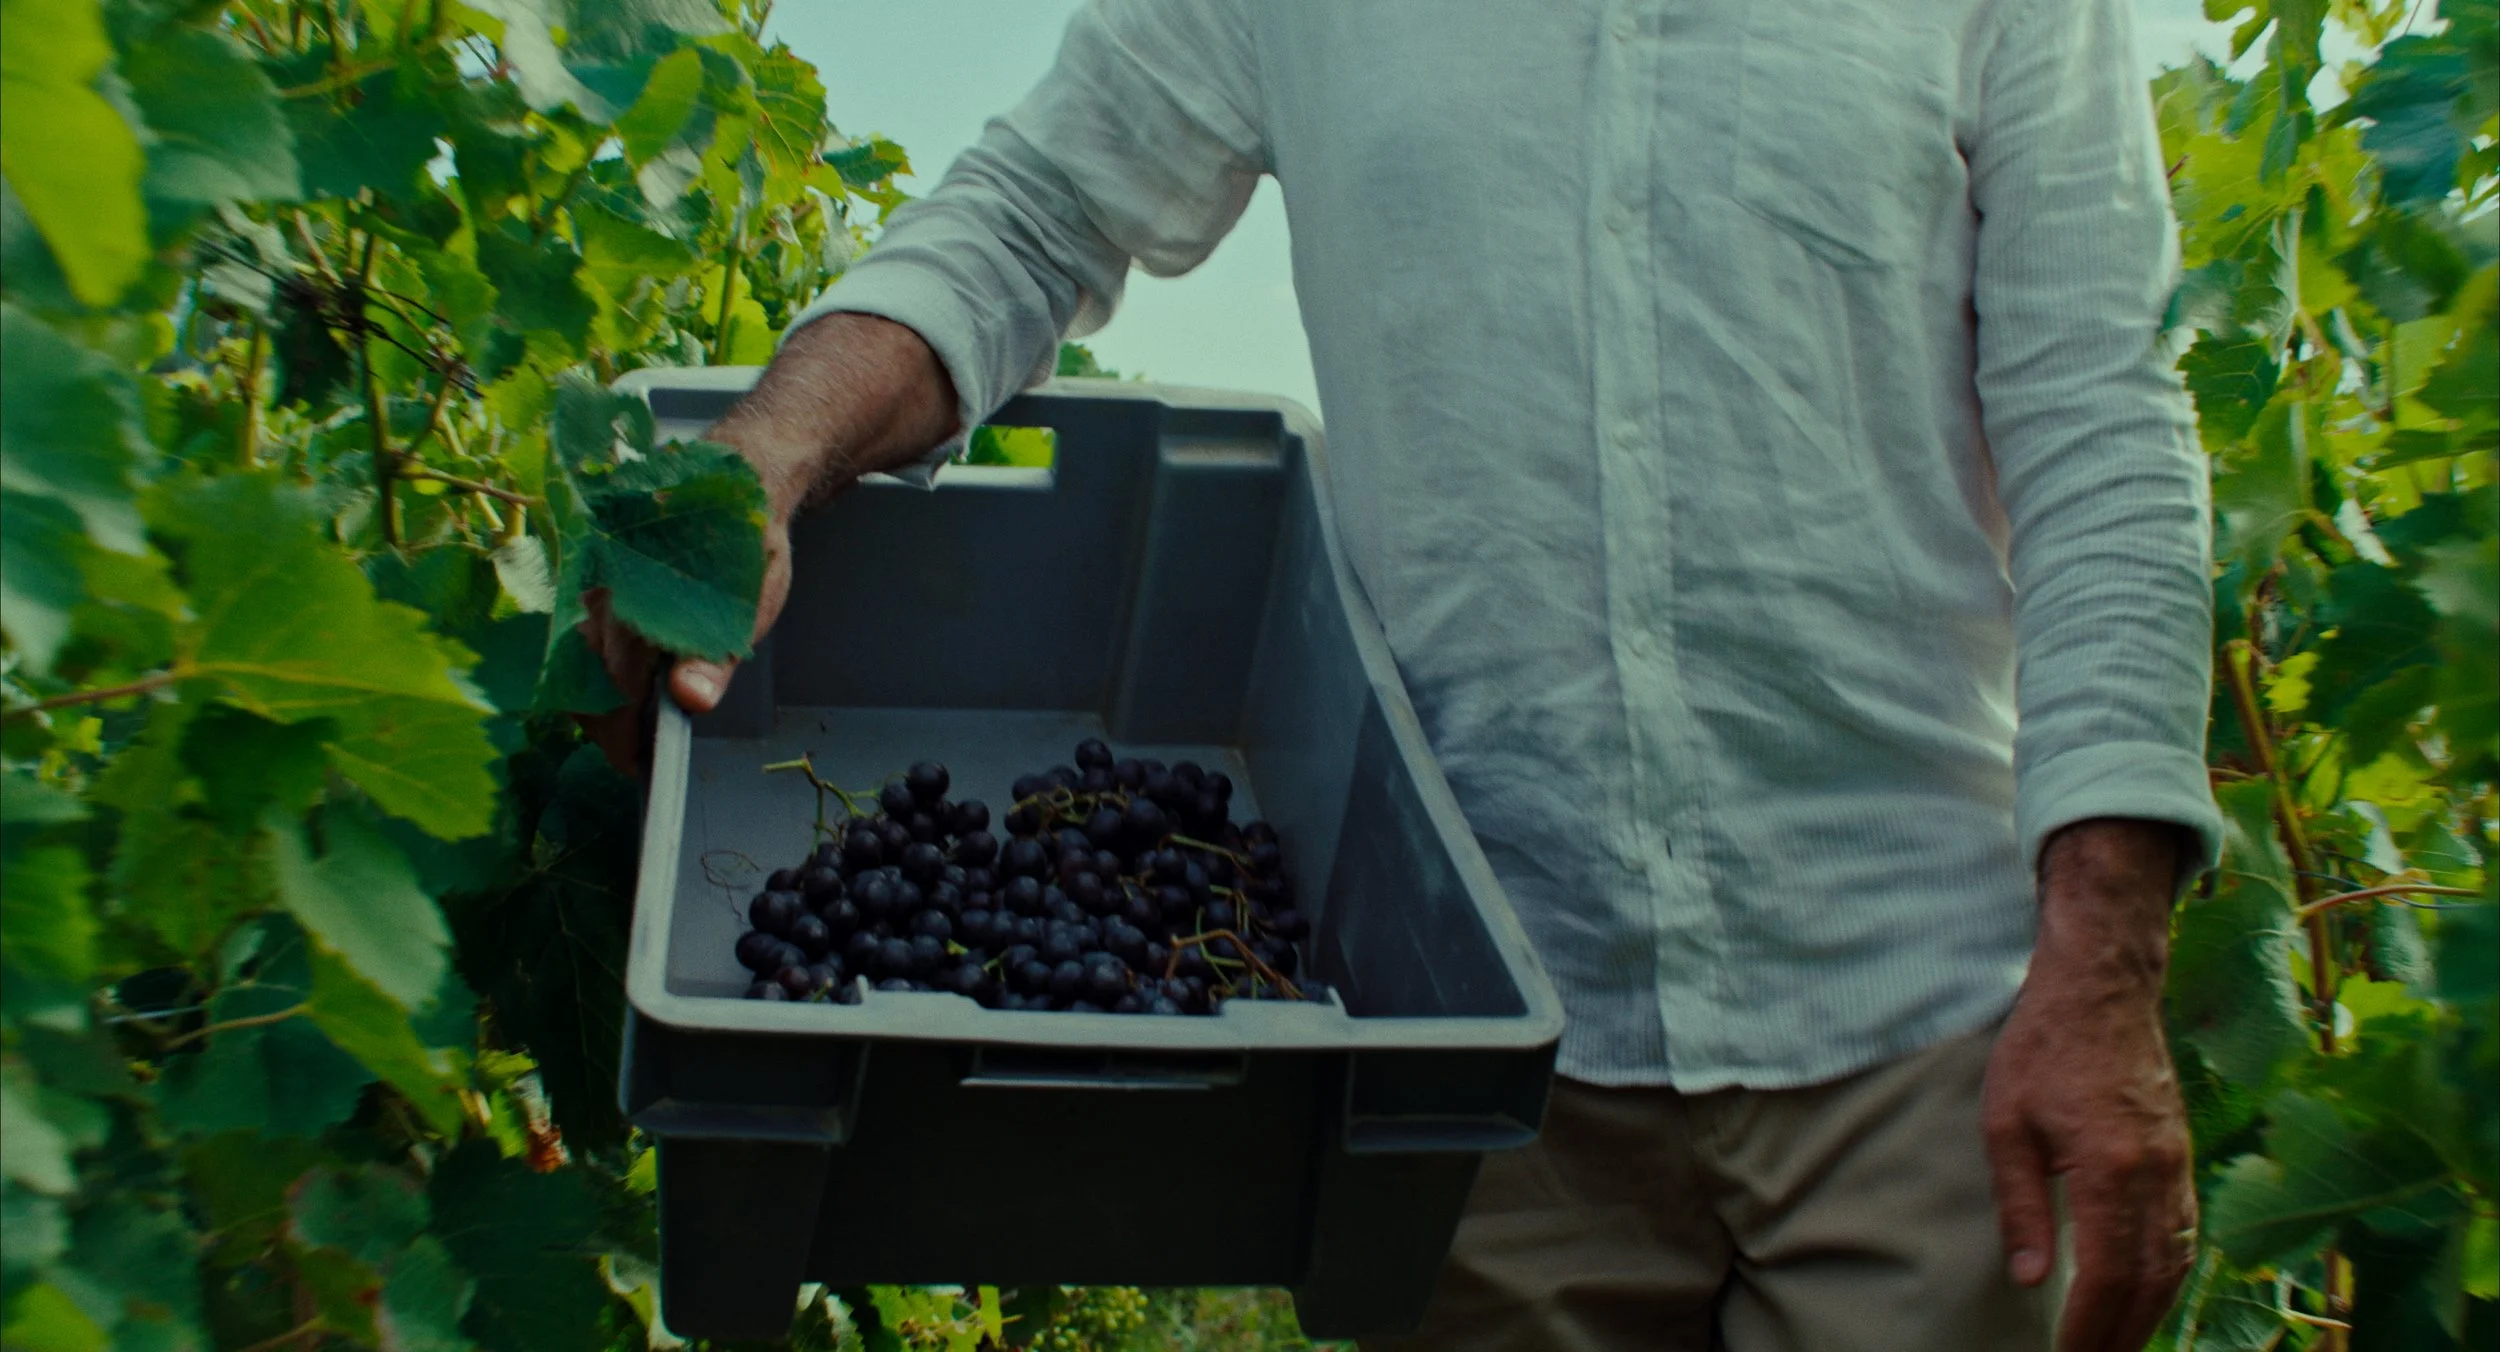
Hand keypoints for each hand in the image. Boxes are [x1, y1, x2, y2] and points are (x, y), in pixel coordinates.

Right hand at [575, 501, 793, 778]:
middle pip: (584, 680)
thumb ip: (716, 654)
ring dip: (596, 703)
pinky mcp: (586, 581)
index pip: (614, 685)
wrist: (731, 480)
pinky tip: (619, 693)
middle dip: (605, 727)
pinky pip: (574, 639)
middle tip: (633, 756)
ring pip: (573, 662)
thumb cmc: (747, 547)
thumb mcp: (751, 603)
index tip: (635, 767)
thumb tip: (688, 703)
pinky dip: (592, 674)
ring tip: (629, 731)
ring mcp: (588, 583)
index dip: (621, 735)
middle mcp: (602, 588)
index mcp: (641, 596)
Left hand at [1983, 817, 2196, 1351]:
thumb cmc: (2042, 1046)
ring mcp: (2179, 1164)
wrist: (2102, 987)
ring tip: (2119, 1344)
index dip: (2090, 1325)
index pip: (2109, 1272)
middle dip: (2123, 1333)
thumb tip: (2033, 1278)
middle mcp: (2158, 1173)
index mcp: (2111, 1167)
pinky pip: (2186, 1232)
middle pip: (2151, 1279)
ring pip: (2177, 1261)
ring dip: (2151, 1312)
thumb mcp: (2006, 1122)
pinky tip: (2149, 1294)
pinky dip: (2170, 1275)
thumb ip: (2022, 1204)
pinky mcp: (2183, 1154)